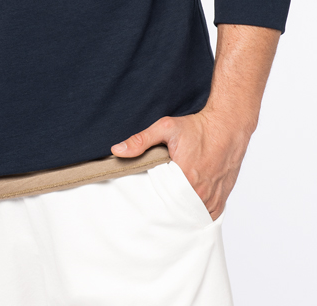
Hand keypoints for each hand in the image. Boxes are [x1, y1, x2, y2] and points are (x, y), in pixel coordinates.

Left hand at [112, 107, 251, 219]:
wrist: (227, 127)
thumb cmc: (198, 127)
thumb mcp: (165, 127)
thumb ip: (140, 140)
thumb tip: (117, 150)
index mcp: (185, 177)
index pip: (162, 201)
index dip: (151, 202)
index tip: (143, 201)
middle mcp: (201, 192)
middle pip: (176, 211)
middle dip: (164, 210)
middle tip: (152, 207)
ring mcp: (213, 197)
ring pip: (192, 216)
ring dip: (181, 214)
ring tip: (168, 210)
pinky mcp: (222, 199)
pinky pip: (207, 216)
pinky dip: (196, 214)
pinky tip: (186, 211)